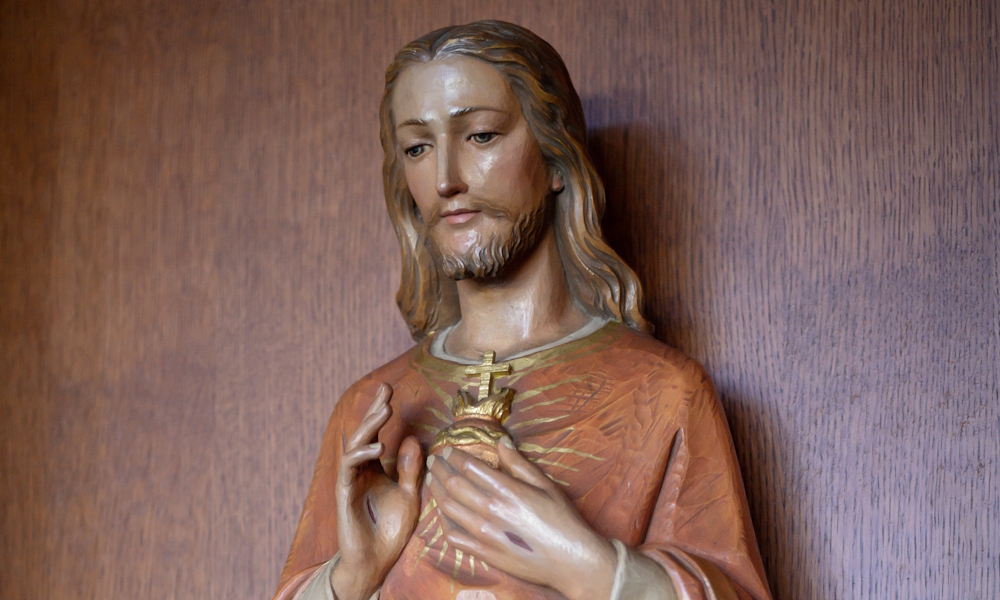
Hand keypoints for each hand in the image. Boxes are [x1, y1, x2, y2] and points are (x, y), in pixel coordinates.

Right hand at [330, 383, 423, 599]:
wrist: (375, 561)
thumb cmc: (390, 530)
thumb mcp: (409, 495)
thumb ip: (410, 469)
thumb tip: (412, 438)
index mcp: (374, 468)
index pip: (377, 434)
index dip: (380, 412)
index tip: (389, 390)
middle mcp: (360, 470)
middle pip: (364, 433)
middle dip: (373, 410)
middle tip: (385, 390)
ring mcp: (350, 480)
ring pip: (354, 445)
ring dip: (369, 426)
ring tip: (385, 410)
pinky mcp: (344, 493)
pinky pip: (348, 467)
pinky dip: (361, 454)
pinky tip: (378, 446)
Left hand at [426, 438, 616, 599]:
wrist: (570, 560)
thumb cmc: (562, 520)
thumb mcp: (545, 485)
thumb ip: (519, 464)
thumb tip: (501, 442)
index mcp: (506, 491)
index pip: (469, 467)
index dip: (454, 456)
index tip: (447, 450)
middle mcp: (491, 511)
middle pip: (454, 485)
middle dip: (440, 470)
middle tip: (434, 461)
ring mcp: (485, 535)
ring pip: (448, 509)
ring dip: (437, 492)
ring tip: (432, 481)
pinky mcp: (484, 554)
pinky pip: (454, 537)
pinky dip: (443, 522)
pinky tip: (442, 513)